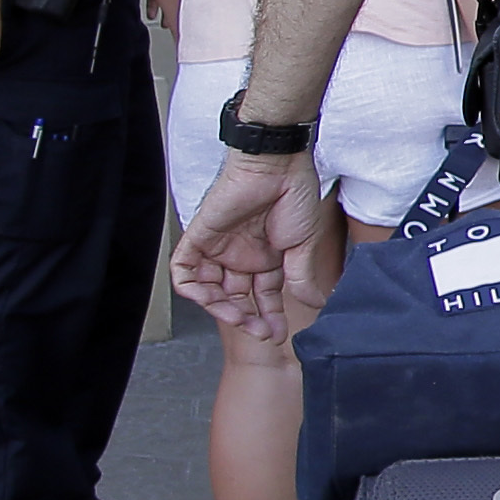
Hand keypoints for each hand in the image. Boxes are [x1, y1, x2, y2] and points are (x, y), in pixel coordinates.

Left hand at [173, 149, 328, 341]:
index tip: (278, 334)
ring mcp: (219, 248)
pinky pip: (184, 270)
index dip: (269, 317)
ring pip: (209, 290)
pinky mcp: (199, 238)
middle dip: (248, 318)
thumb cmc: (294, 196)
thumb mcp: (303, 245)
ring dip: (222, 309)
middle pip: (236, 298)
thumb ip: (302, 277)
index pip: (263, 297)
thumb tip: (315, 303)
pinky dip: (191, 288)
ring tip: (240, 317)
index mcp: (266, 257)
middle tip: (260, 330)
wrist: (276, 166)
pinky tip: (210, 300)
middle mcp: (241, 256)